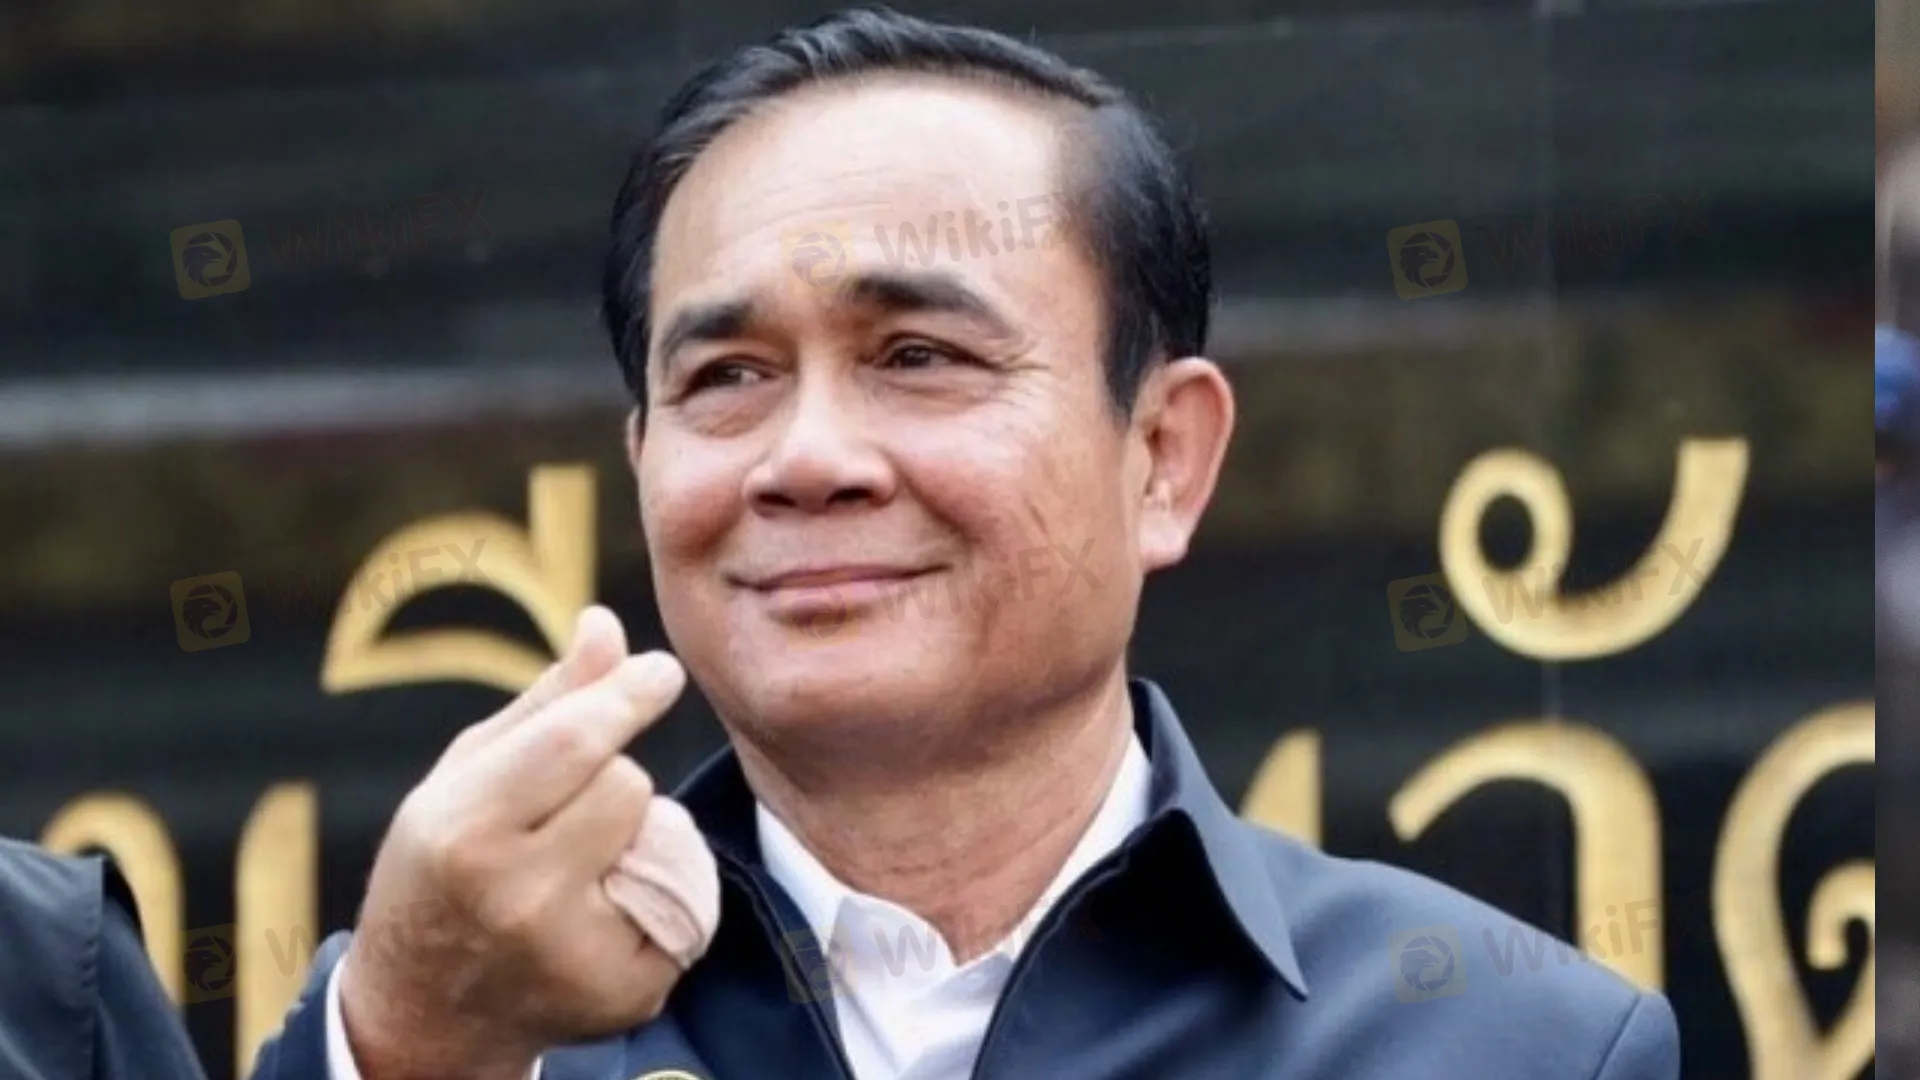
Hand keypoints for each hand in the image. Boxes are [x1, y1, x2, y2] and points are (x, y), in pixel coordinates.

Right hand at [339, 605, 694, 1079]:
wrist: (427, 1010)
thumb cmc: (442, 867)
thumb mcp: (466, 777)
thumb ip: (547, 703)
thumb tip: (605, 623)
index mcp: (464, 833)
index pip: (576, 742)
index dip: (626, 697)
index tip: (661, 671)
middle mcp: (520, 898)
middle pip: (626, 784)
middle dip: (608, 777)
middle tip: (560, 809)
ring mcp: (577, 955)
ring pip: (660, 835)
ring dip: (634, 830)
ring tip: (573, 862)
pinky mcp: (628, 993)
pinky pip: (684, 898)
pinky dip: (653, 889)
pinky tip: (594, 912)